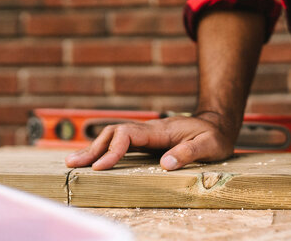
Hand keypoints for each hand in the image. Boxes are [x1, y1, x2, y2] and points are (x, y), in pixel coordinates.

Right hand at [65, 114, 235, 170]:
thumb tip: (165, 164)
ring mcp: (148, 134)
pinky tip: (95, 158)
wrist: (217, 123)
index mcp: (161, 131)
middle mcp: (150, 130)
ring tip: (73, 161)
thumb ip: (189, 152)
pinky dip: (105, 149)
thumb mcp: (209, 144)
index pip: (129, 135)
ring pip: (115, 136)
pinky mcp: (148, 140)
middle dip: (93, 148)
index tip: (100, 166)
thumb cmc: (214, 135)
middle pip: (114, 133)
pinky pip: (122, 142)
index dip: (112, 150)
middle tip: (73, 164)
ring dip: (94, 148)